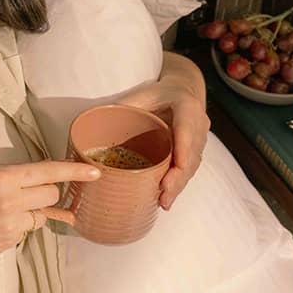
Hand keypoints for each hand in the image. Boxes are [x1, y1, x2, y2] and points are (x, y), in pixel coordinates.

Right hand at [0, 160, 101, 260]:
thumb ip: (14, 175)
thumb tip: (44, 178)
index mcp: (4, 177)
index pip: (49, 171)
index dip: (76, 171)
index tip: (96, 172)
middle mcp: (12, 200)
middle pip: (52, 194)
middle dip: (47, 193)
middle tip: (28, 193)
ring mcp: (12, 224)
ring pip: (41, 215)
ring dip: (32, 211)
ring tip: (5, 211)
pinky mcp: (10, 242)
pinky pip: (27, 231)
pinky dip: (18, 226)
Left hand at [111, 74, 209, 209]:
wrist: (182, 90)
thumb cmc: (158, 93)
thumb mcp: (141, 95)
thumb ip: (123, 107)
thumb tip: (92, 123)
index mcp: (186, 106)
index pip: (187, 128)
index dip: (184, 148)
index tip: (177, 166)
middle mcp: (198, 124)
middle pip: (191, 154)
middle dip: (178, 176)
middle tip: (164, 194)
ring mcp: (200, 139)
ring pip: (192, 165)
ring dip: (178, 185)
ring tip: (164, 202)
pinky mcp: (195, 151)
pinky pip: (189, 169)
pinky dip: (178, 183)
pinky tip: (166, 197)